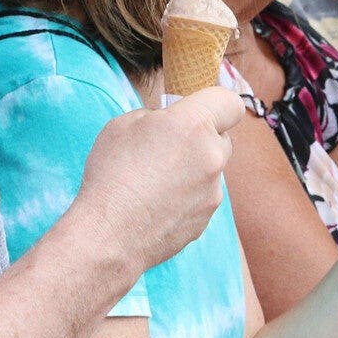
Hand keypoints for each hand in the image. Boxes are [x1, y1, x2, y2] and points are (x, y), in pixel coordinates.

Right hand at [77, 85, 243, 271]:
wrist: (108, 235)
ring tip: (155, 181)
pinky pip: (202, 197)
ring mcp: (212, 191)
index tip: (198, 110)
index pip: (230, 102)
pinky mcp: (206, 218)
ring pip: (211, 170)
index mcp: (192, 125)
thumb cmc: (110, 176)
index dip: (215, 104)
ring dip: (192, 169)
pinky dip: (186, 197)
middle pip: (222, 137)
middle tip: (167, 147)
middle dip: (201, 138)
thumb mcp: (122, 125)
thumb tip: (167, 124)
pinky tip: (156, 204)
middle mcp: (211, 156)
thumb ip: (156, 118)